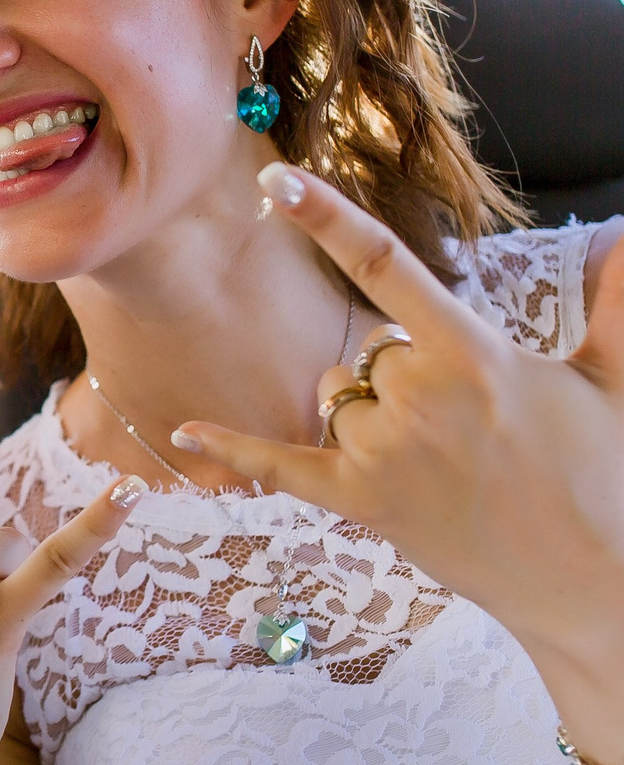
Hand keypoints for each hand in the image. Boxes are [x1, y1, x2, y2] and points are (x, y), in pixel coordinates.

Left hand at [175, 164, 623, 764]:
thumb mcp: (613, 379)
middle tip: (468, 425)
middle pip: (365, 348)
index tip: (275, 179)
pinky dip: (234, 448)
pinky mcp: (361, 502)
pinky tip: (183, 429)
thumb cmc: (604, 474)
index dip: (326, 217)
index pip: (386, 267)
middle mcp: (419, 397)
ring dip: (368, 411)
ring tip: (440, 458)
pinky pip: (281, 464)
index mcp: (475, 355)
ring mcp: (384, 452)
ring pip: (335, 393)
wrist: (591, 585)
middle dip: (401, 371)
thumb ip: (614, 299)